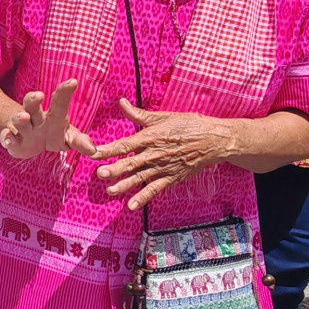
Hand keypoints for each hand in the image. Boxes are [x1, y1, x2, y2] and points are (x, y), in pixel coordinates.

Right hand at [0, 81, 96, 160]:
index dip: (65, 91)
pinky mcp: (13, 141)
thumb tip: (93, 150)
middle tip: (39, 95)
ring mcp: (23, 128)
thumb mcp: (69, 138)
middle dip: (34, 99)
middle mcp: (36, 117)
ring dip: (20, 118)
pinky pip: (7, 137)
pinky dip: (8, 138)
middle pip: (33, 104)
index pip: (59, 100)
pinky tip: (9, 140)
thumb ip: (79, 142)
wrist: (29, 143)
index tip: (73, 81)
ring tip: (23, 117)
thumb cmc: (53, 135)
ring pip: (20, 119)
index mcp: (53, 114)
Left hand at [92, 103, 238, 208]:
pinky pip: (155, 189)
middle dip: (114, 168)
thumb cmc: (189, 125)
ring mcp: (163, 167)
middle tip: (99, 173)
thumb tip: (121, 102)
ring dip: (125, 185)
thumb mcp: (164, 117)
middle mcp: (155, 154)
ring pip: (140, 177)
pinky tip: (131, 205)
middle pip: (131, 162)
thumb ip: (139, 114)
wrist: (215, 140)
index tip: (93, 152)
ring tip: (110, 191)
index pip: (125, 144)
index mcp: (151, 137)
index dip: (108, 149)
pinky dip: (143, 197)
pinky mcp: (172, 178)